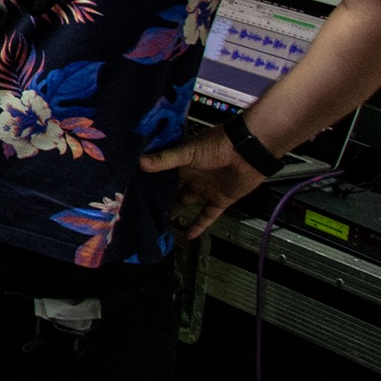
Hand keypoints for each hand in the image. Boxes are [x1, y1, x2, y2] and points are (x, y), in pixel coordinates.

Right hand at [138, 126, 266, 240]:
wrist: (248, 152)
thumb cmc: (217, 145)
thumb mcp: (187, 152)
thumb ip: (165, 159)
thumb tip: (140, 162)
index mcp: (181, 162)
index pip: (161, 175)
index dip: (148, 183)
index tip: (132, 193)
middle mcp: (191, 177)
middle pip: (172, 191)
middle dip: (160, 200)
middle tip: (142, 211)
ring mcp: (205, 189)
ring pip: (187, 204)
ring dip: (176, 213)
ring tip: (161, 224)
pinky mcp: (219, 199)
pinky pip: (207, 215)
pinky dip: (199, 225)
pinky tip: (188, 235)